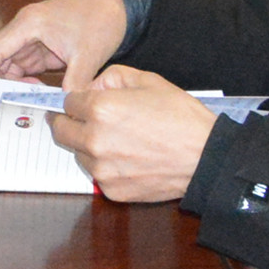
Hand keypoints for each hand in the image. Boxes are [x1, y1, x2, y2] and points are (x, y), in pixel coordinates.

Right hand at [0, 0, 130, 97]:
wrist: (117, 7)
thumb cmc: (100, 20)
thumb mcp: (88, 55)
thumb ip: (73, 83)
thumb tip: (62, 106)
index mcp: (29, 24)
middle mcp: (24, 28)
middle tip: (2, 102)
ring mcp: (31, 36)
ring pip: (7, 64)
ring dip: (12, 83)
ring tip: (29, 99)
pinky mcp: (40, 45)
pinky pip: (23, 66)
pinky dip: (25, 81)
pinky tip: (38, 91)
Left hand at [53, 65, 218, 204]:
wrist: (207, 158)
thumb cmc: (181, 117)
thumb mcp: (148, 80)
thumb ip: (112, 77)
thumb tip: (92, 86)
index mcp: (100, 109)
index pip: (66, 103)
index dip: (76, 100)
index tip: (81, 103)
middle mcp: (94, 140)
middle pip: (61, 130)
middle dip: (68, 122)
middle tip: (83, 120)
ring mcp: (102, 169)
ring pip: (78, 153)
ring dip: (87, 146)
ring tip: (118, 140)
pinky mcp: (112, 190)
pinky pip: (97, 175)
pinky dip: (106, 166)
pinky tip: (129, 158)